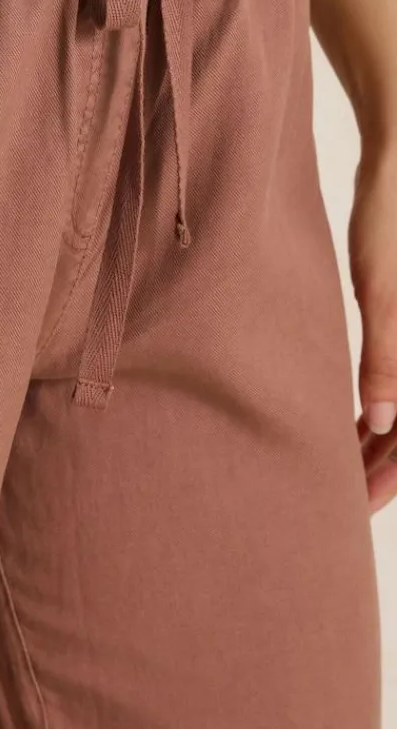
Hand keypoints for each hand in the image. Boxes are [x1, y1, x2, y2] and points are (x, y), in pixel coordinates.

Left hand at [349, 141, 396, 511]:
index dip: (391, 475)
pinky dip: (376, 406)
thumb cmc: (390, 223)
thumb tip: (383, 424)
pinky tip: (348, 423)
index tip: (356, 505)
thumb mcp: (382, 294)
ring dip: (377, 440)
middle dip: (380, 465)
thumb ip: (386, 359)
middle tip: (336, 497)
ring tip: (337, 468)